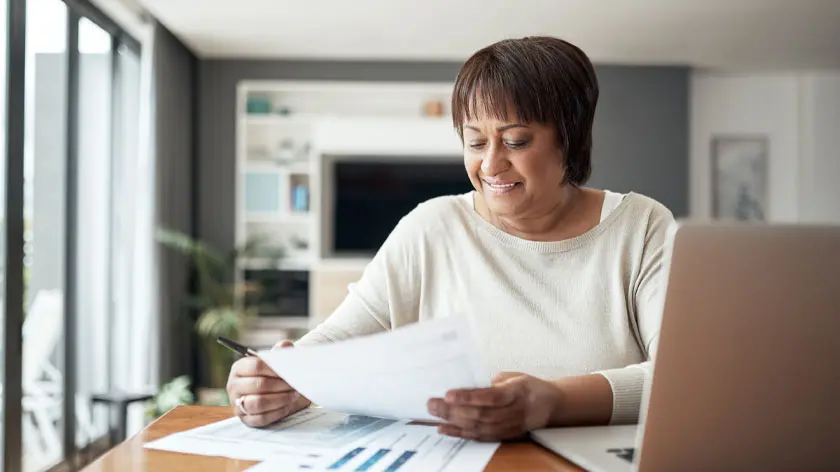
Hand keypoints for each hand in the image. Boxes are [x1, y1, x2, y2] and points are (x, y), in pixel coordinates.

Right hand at [226, 340, 310, 426]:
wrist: (275, 393)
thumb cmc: (274, 375)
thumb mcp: (277, 361)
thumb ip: (281, 352)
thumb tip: (285, 346)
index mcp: (239, 368)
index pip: (255, 365)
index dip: (275, 369)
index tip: (290, 371)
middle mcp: (234, 386)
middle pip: (259, 385)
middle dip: (281, 385)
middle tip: (295, 384)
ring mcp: (238, 404)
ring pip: (259, 403)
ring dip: (281, 399)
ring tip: (293, 394)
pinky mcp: (246, 420)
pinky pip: (262, 418)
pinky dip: (278, 412)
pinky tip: (287, 405)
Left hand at [427, 372, 560, 441]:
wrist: (551, 405)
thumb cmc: (529, 386)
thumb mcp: (514, 376)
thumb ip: (492, 382)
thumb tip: (466, 385)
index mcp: (518, 391)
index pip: (491, 397)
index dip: (469, 397)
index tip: (448, 394)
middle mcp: (514, 411)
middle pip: (480, 414)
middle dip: (453, 410)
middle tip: (432, 404)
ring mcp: (509, 426)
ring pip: (478, 427)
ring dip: (453, 422)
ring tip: (434, 415)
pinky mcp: (504, 436)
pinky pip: (480, 436)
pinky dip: (460, 433)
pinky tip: (445, 429)